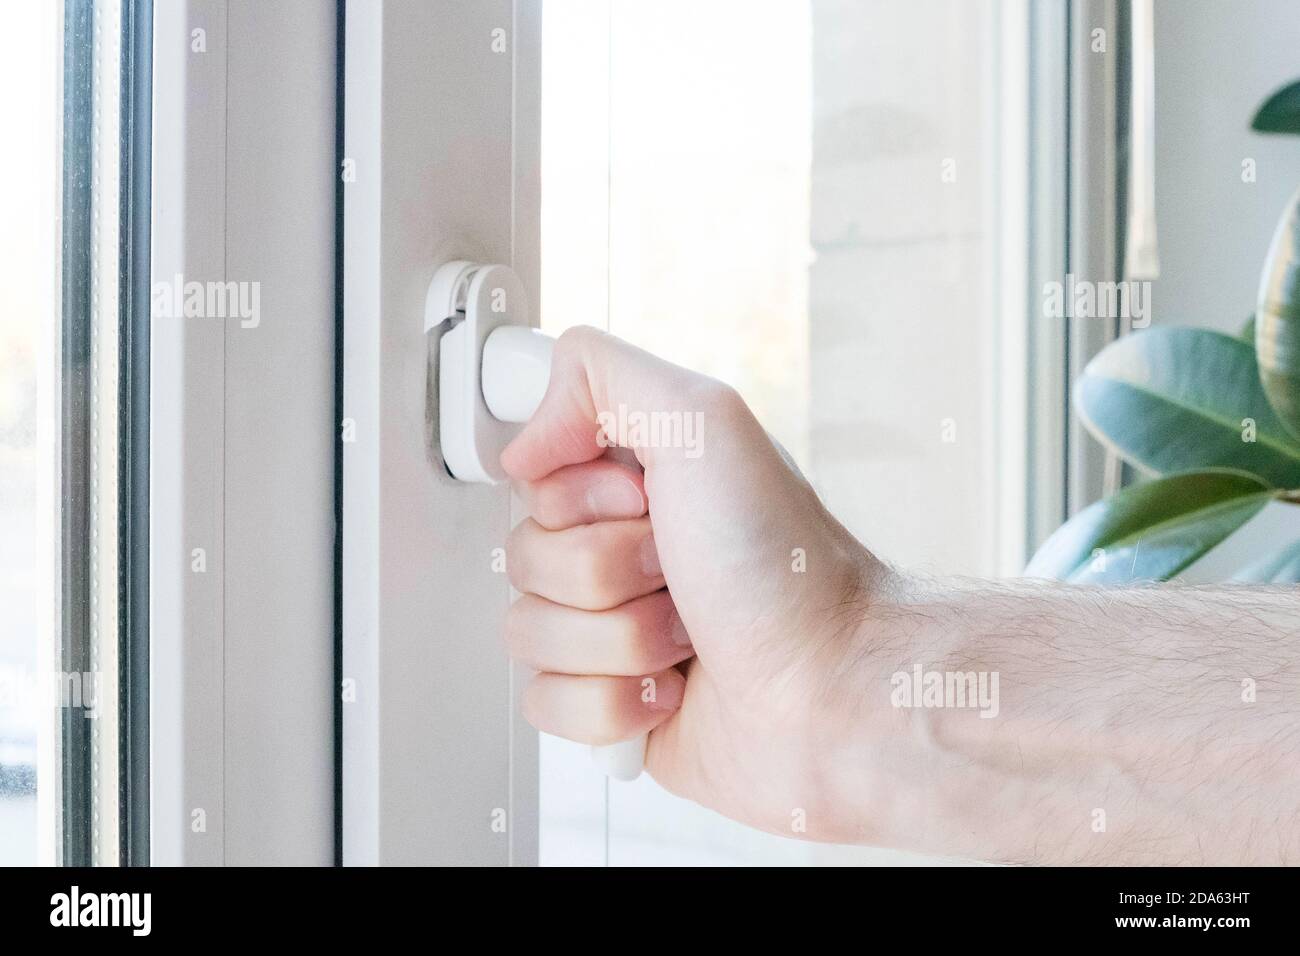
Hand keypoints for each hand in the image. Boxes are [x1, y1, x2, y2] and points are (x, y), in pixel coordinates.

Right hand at [501, 326, 889, 841]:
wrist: (835, 694)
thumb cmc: (790, 569)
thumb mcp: (704, 422)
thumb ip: (600, 376)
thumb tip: (525, 438)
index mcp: (641, 480)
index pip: (533, 478)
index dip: (574, 495)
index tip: (639, 499)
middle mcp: (626, 551)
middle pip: (525, 556)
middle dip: (606, 571)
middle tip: (677, 571)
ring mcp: (616, 630)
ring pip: (528, 634)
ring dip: (618, 639)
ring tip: (688, 636)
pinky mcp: (613, 705)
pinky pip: (547, 703)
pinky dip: (613, 703)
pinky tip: (671, 691)